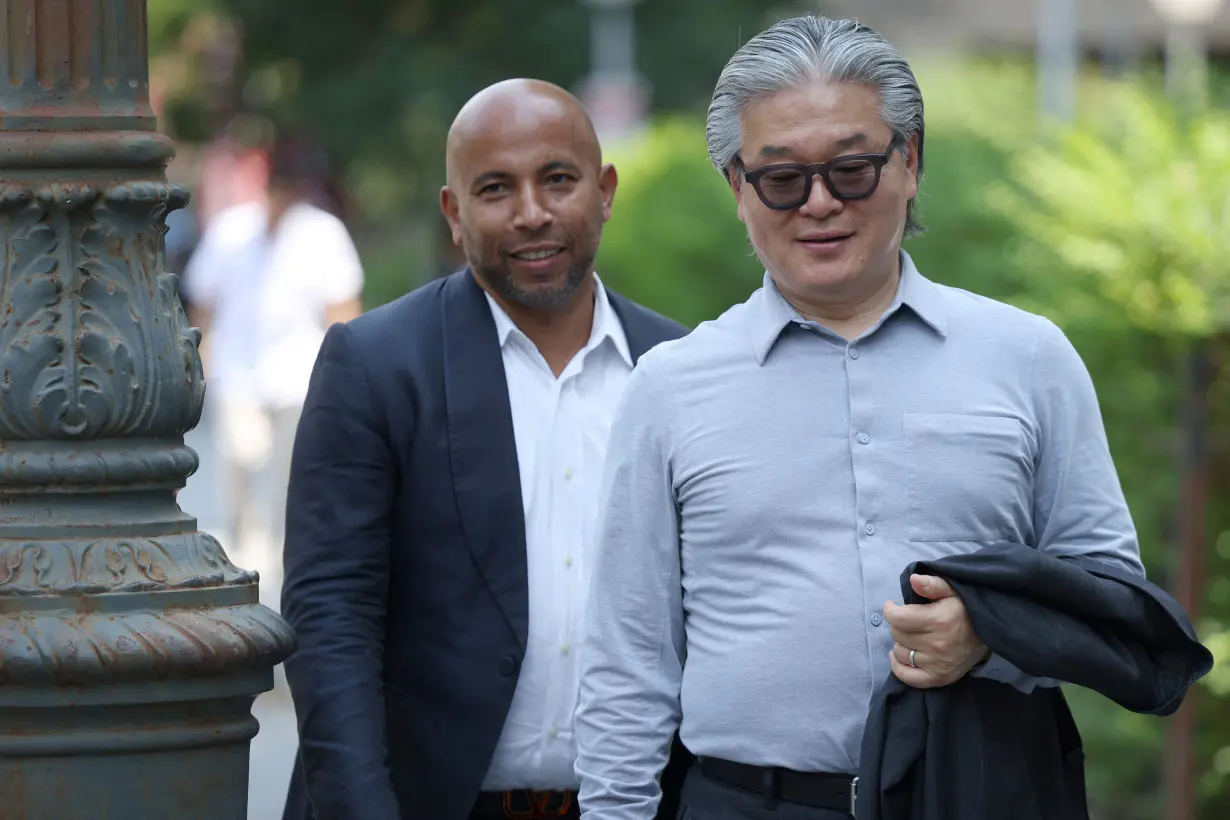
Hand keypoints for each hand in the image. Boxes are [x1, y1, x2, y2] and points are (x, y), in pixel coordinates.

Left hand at [883, 574, 989, 688]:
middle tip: (907, 621)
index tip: (892, 607)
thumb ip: (932, 584)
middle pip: (897, 635)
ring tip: (910, 636)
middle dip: (898, 625)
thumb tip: (913, 580)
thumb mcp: (952, 590)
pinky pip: (908, 677)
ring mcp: (939, 664)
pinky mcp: (940, 678)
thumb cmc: (966, 608)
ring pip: (900, 653)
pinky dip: (898, 667)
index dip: (890, 610)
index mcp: (938, 620)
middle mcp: (937, 644)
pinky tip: (898, 656)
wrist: (990, 632)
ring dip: (900, 643)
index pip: (897, 618)